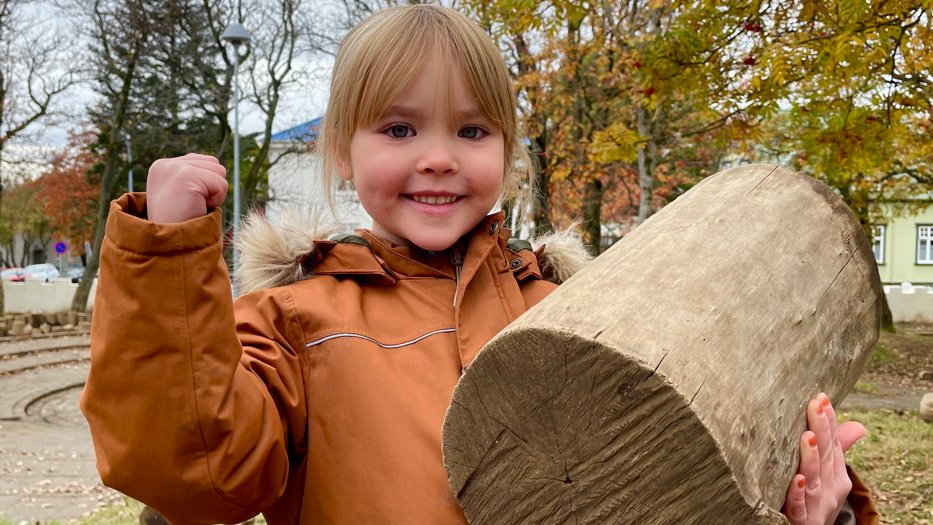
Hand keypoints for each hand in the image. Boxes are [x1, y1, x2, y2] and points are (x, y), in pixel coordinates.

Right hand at [146, 153, 227, 223]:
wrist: (169, 245)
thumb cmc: (180, 225)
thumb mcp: (182, 195)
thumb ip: (194, 177)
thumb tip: (217, 166)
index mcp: (163, 166)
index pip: (205, 161)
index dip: (207, 185)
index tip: (188, 202)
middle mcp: (166, 163)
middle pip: (215, 164)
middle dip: (212, 188)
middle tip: (192, 205)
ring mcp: (175, 167)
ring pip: (220, 172)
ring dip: (215, 194)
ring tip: (195, 206)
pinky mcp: (186, 175)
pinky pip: (221, 184)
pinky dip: (216, 200)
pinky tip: (197, 208)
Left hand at [783, 393, 864, 524]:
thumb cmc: (816, 498)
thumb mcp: (828, 474)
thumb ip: (837, 448)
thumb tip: (859, 425)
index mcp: (836, 475)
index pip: (833, 443)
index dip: (828, 421)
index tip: (821, 397)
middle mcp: (830, 488)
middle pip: (826, 456)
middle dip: (821, 430)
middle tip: (815, 405)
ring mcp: (817, 504)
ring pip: (813, 478)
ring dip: (811, 457)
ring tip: (807, 436)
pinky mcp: (801, 519)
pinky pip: (798, 506)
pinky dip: (796, 493)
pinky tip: (794, 479)